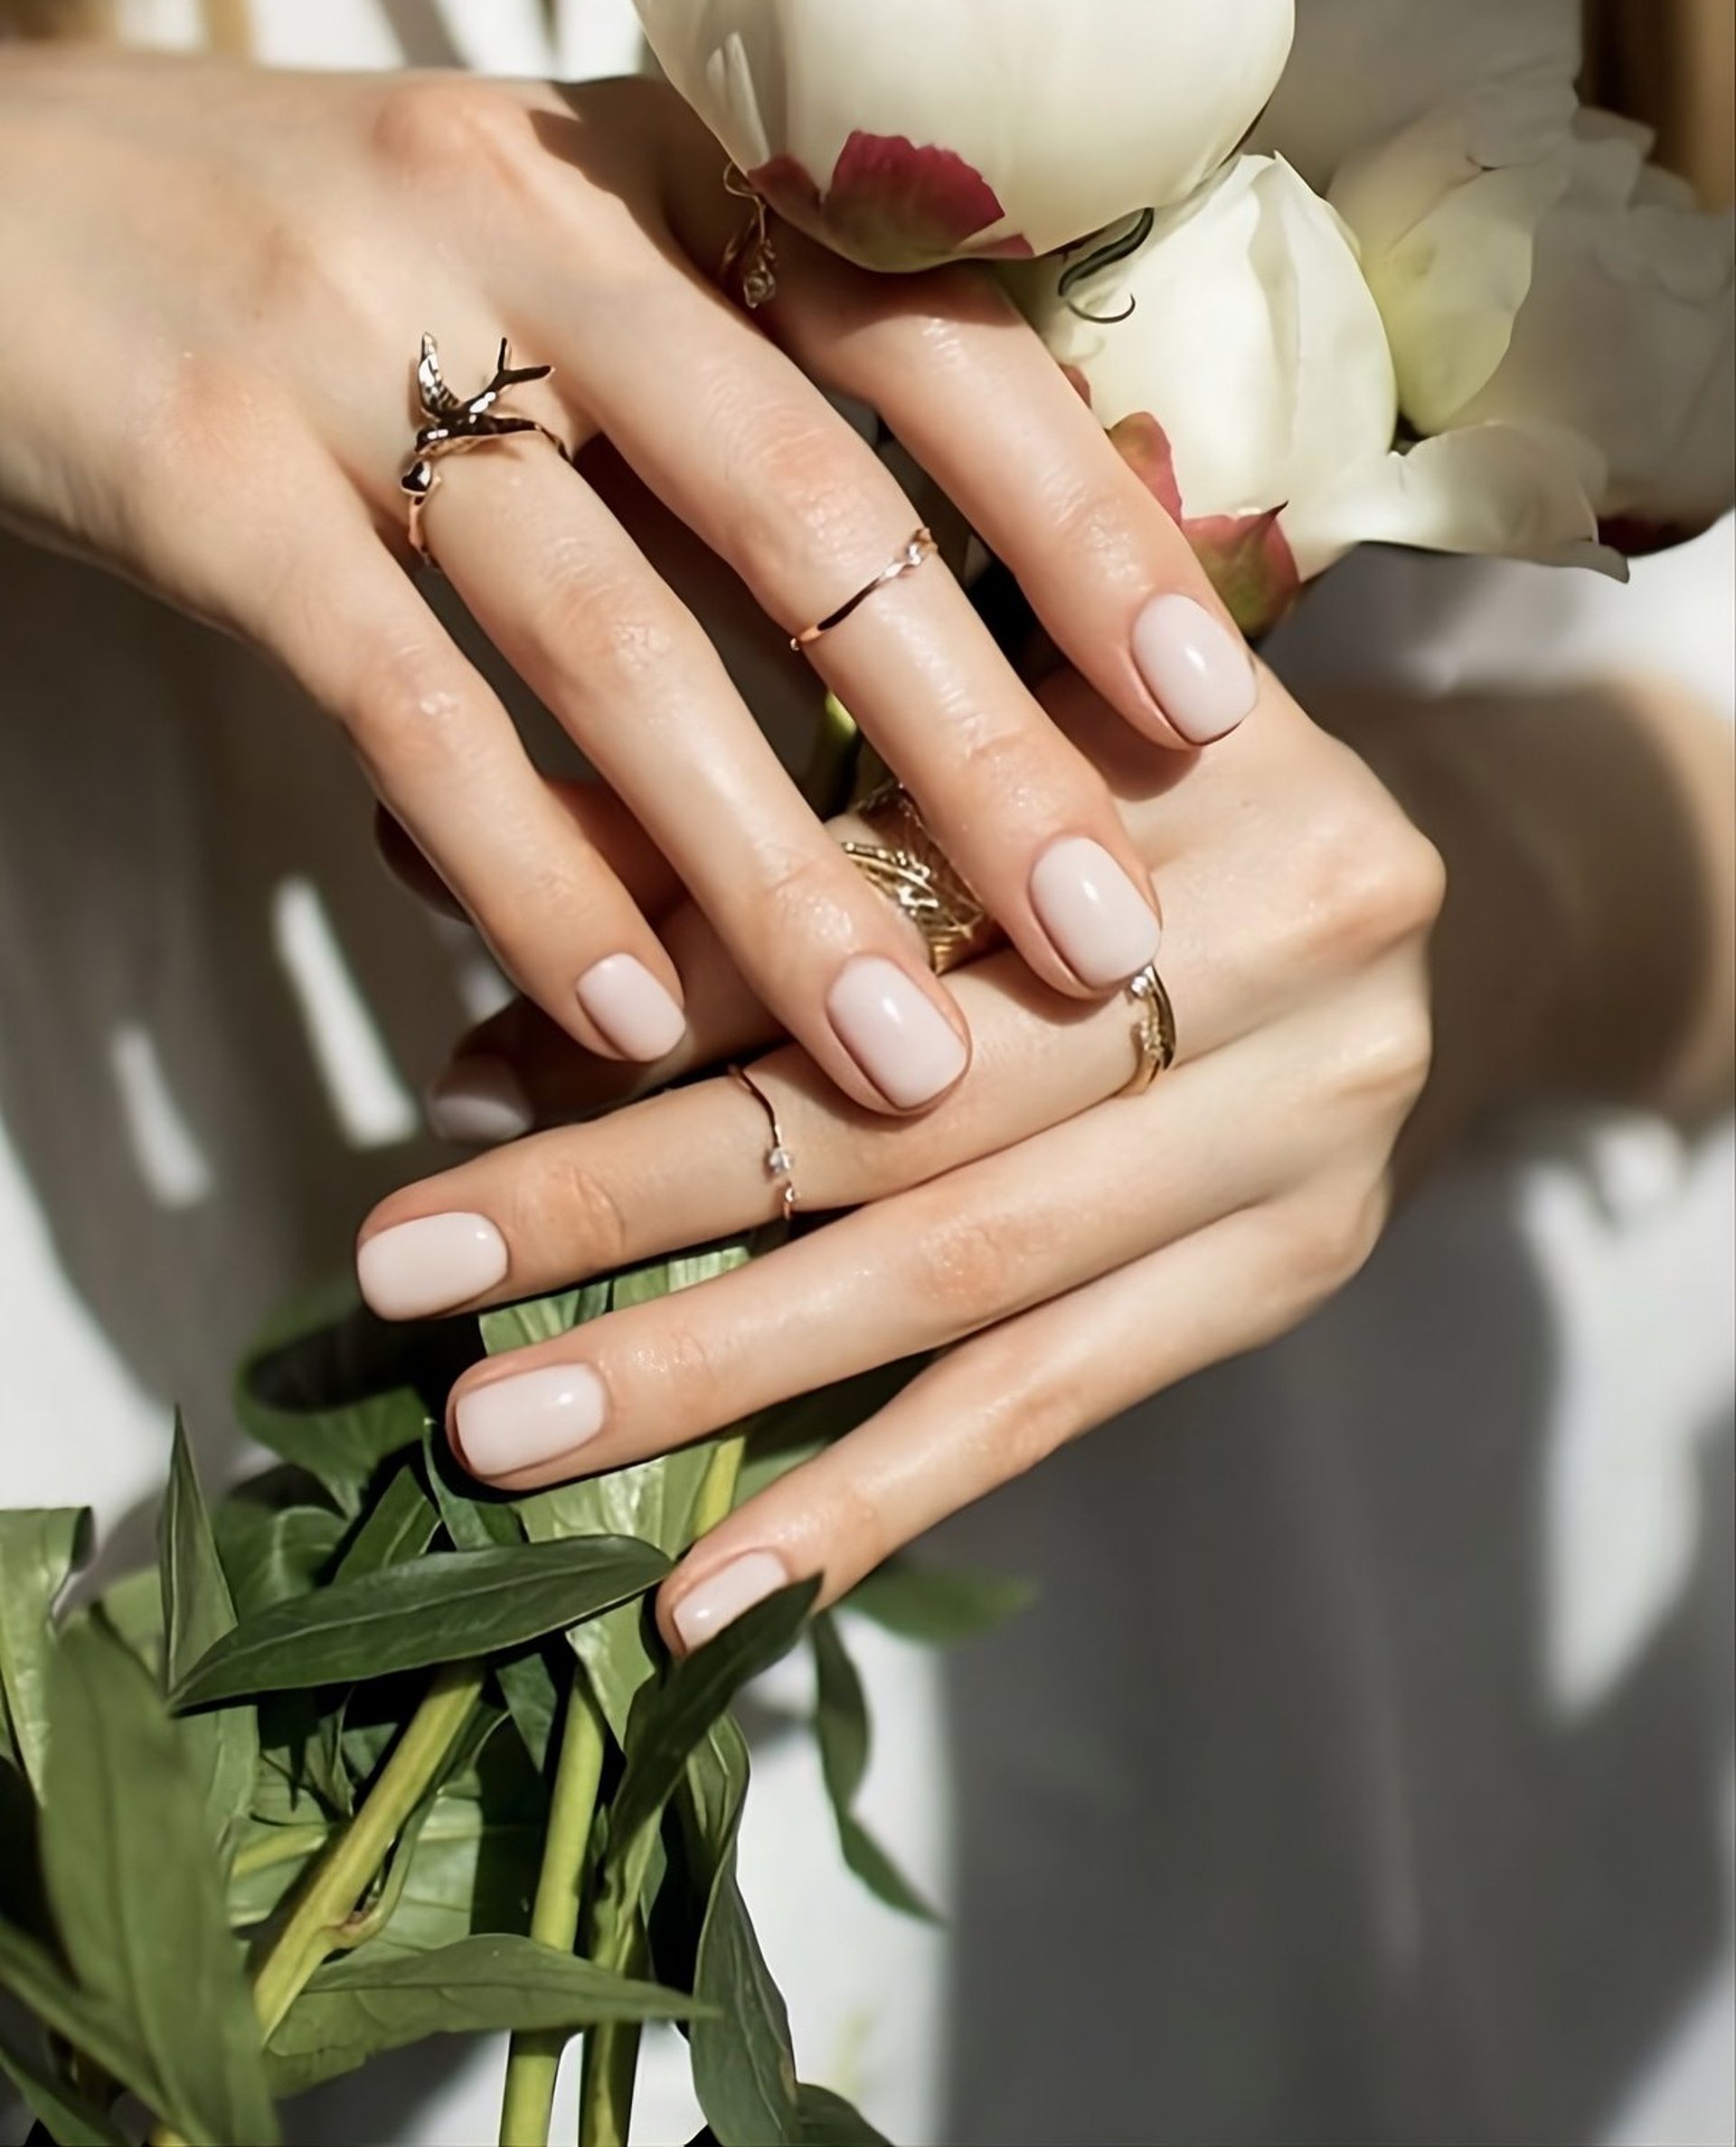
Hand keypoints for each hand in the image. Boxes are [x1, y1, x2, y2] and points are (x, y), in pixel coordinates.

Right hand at [0, 45, 1253, 1112]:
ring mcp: (352, 331)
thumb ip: (719, 400)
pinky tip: (615, 1017)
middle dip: (974, 742)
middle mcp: (527, 212)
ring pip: (616, 628)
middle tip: (1111, 938)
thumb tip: (947, 632)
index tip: (1215, 697)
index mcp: (649, 155)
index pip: (925, 323)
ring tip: (901, 1055)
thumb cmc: (308, 259)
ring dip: (773, 865)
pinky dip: (522, 866)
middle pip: (807, 498)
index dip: (1081, 511)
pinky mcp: (200, 466)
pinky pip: (400, 698)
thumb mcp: (536, 259)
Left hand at [354, 663, 1444, 1644]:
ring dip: (717, 1371)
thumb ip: (723, 801)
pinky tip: (712, 1590)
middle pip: (913, 1088)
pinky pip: (1061, 1398)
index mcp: (1183, 735)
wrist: (1413, 888)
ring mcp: (1313, 1116)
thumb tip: (429, 859)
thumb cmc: (1113, 782)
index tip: (450, 1089)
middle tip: (413, 1277)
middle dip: (636, 1194)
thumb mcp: (949, 735)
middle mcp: (1295, 921)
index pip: (876, 882)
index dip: (653, 987)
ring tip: (512, 1440)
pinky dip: (876, 1498)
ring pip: (965, 1268)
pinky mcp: (1298, 1264)